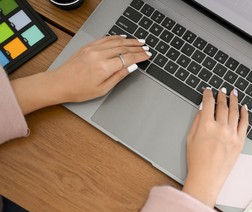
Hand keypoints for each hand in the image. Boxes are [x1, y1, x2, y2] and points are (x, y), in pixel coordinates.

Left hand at [11, 35, 150, 113]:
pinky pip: (105, 38)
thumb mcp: (103, 89)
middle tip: (146, 47)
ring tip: (139, 41)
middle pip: (124, 47)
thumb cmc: (79, 90)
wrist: (59, 83)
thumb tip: (131, 68)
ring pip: (116, 41)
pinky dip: (116, 37)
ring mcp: (93, 48)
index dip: (140, 56)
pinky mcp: (88, 46)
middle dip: (137, 47)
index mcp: (104, 67)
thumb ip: (119, 76)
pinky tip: (123, 38)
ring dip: (129, 40)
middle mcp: (99, 55)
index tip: (147, 55)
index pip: (128, 58)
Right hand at [182, 88, 248, 206]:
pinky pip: (245, 124)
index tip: (208, 90)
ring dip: (234, 101)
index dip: (208, 94)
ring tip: (234, 94)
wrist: (207, 178)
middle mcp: (220, 127)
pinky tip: (244, 108)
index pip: (208, 103)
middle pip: (223, 106)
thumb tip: (202, 110)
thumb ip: (197, 122)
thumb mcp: (190, 138)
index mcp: (206, 125)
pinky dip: (245, 114)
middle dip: (222, 96)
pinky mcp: (240, 142)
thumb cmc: (196, 161)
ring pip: (235, 112)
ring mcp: (232, 134)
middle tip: (222, 90)